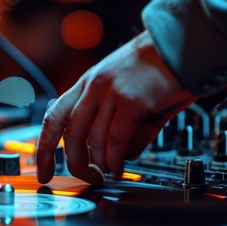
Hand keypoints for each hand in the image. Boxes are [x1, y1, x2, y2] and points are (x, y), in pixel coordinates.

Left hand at [36, 31, 197, 184]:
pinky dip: (115, 161)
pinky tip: (119, 168)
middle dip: (75, 164)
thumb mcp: (125, 94)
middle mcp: (93, 87)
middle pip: (69, 134)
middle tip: (89, 177)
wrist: (183, 47)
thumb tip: (113, 156)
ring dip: (101, 165)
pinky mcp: (130, 101)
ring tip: (110, 173)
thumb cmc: (157, 71)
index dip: (44, 149)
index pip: (53, 118)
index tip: (44, 171)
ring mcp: (110, 93)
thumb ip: (114, 124)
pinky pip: (115, 141)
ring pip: (93, 141)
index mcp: (86, 84)